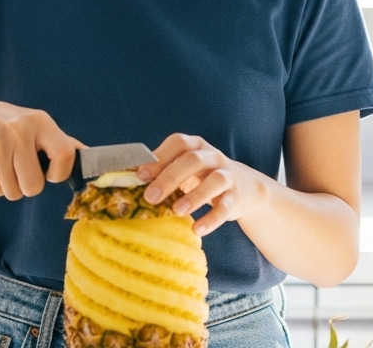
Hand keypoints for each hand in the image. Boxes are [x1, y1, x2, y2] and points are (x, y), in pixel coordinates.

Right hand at [0, 97, 83, 199]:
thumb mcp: (35, 123)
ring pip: (14, 192)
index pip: (65, 155)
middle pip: (34, 186)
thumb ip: (61, 142)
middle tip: (20, 168)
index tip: (50, 174)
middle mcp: (20, 132)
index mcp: (40, 122)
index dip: (60, 173)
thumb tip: (89, 157)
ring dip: (10, 186)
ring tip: (4, 165)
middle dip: (28, 185)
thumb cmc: (7, 123)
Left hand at [135, 133, 267, 236]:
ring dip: (195, 196)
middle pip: (193, 160)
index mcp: (195, 146)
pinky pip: (226, 207)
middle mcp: (212, 156)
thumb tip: (128, 179)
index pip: (178, 143)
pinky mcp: (236, 197)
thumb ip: (162, 171)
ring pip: (215, 180)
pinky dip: (211, 218)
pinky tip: (197, 229)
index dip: (159, 157)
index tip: (140, 175)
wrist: (244, 187)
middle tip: (151, 197)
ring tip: (177, 211)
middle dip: (170, 178)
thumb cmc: (202, 177)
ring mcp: (227, 176)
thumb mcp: (184, 169)